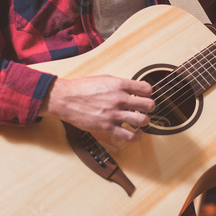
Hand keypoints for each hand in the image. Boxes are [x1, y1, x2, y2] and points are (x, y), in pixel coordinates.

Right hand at [40, 75, 154, 142]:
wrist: (66, 99)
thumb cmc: (83, 88)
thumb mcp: (105, 79)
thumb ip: (121, 85)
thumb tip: (133, 90)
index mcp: (119, 85)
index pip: (147, 89)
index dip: (148, 93)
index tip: (145, 96)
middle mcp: (119, 99)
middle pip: (149, 105)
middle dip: (149, 107)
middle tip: (145, 109)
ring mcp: (114, 114)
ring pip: (142, 121)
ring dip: (144, 121)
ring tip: (140, 121)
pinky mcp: (107, 127)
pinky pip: (129, 135)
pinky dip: (136, 136)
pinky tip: (136, 133)